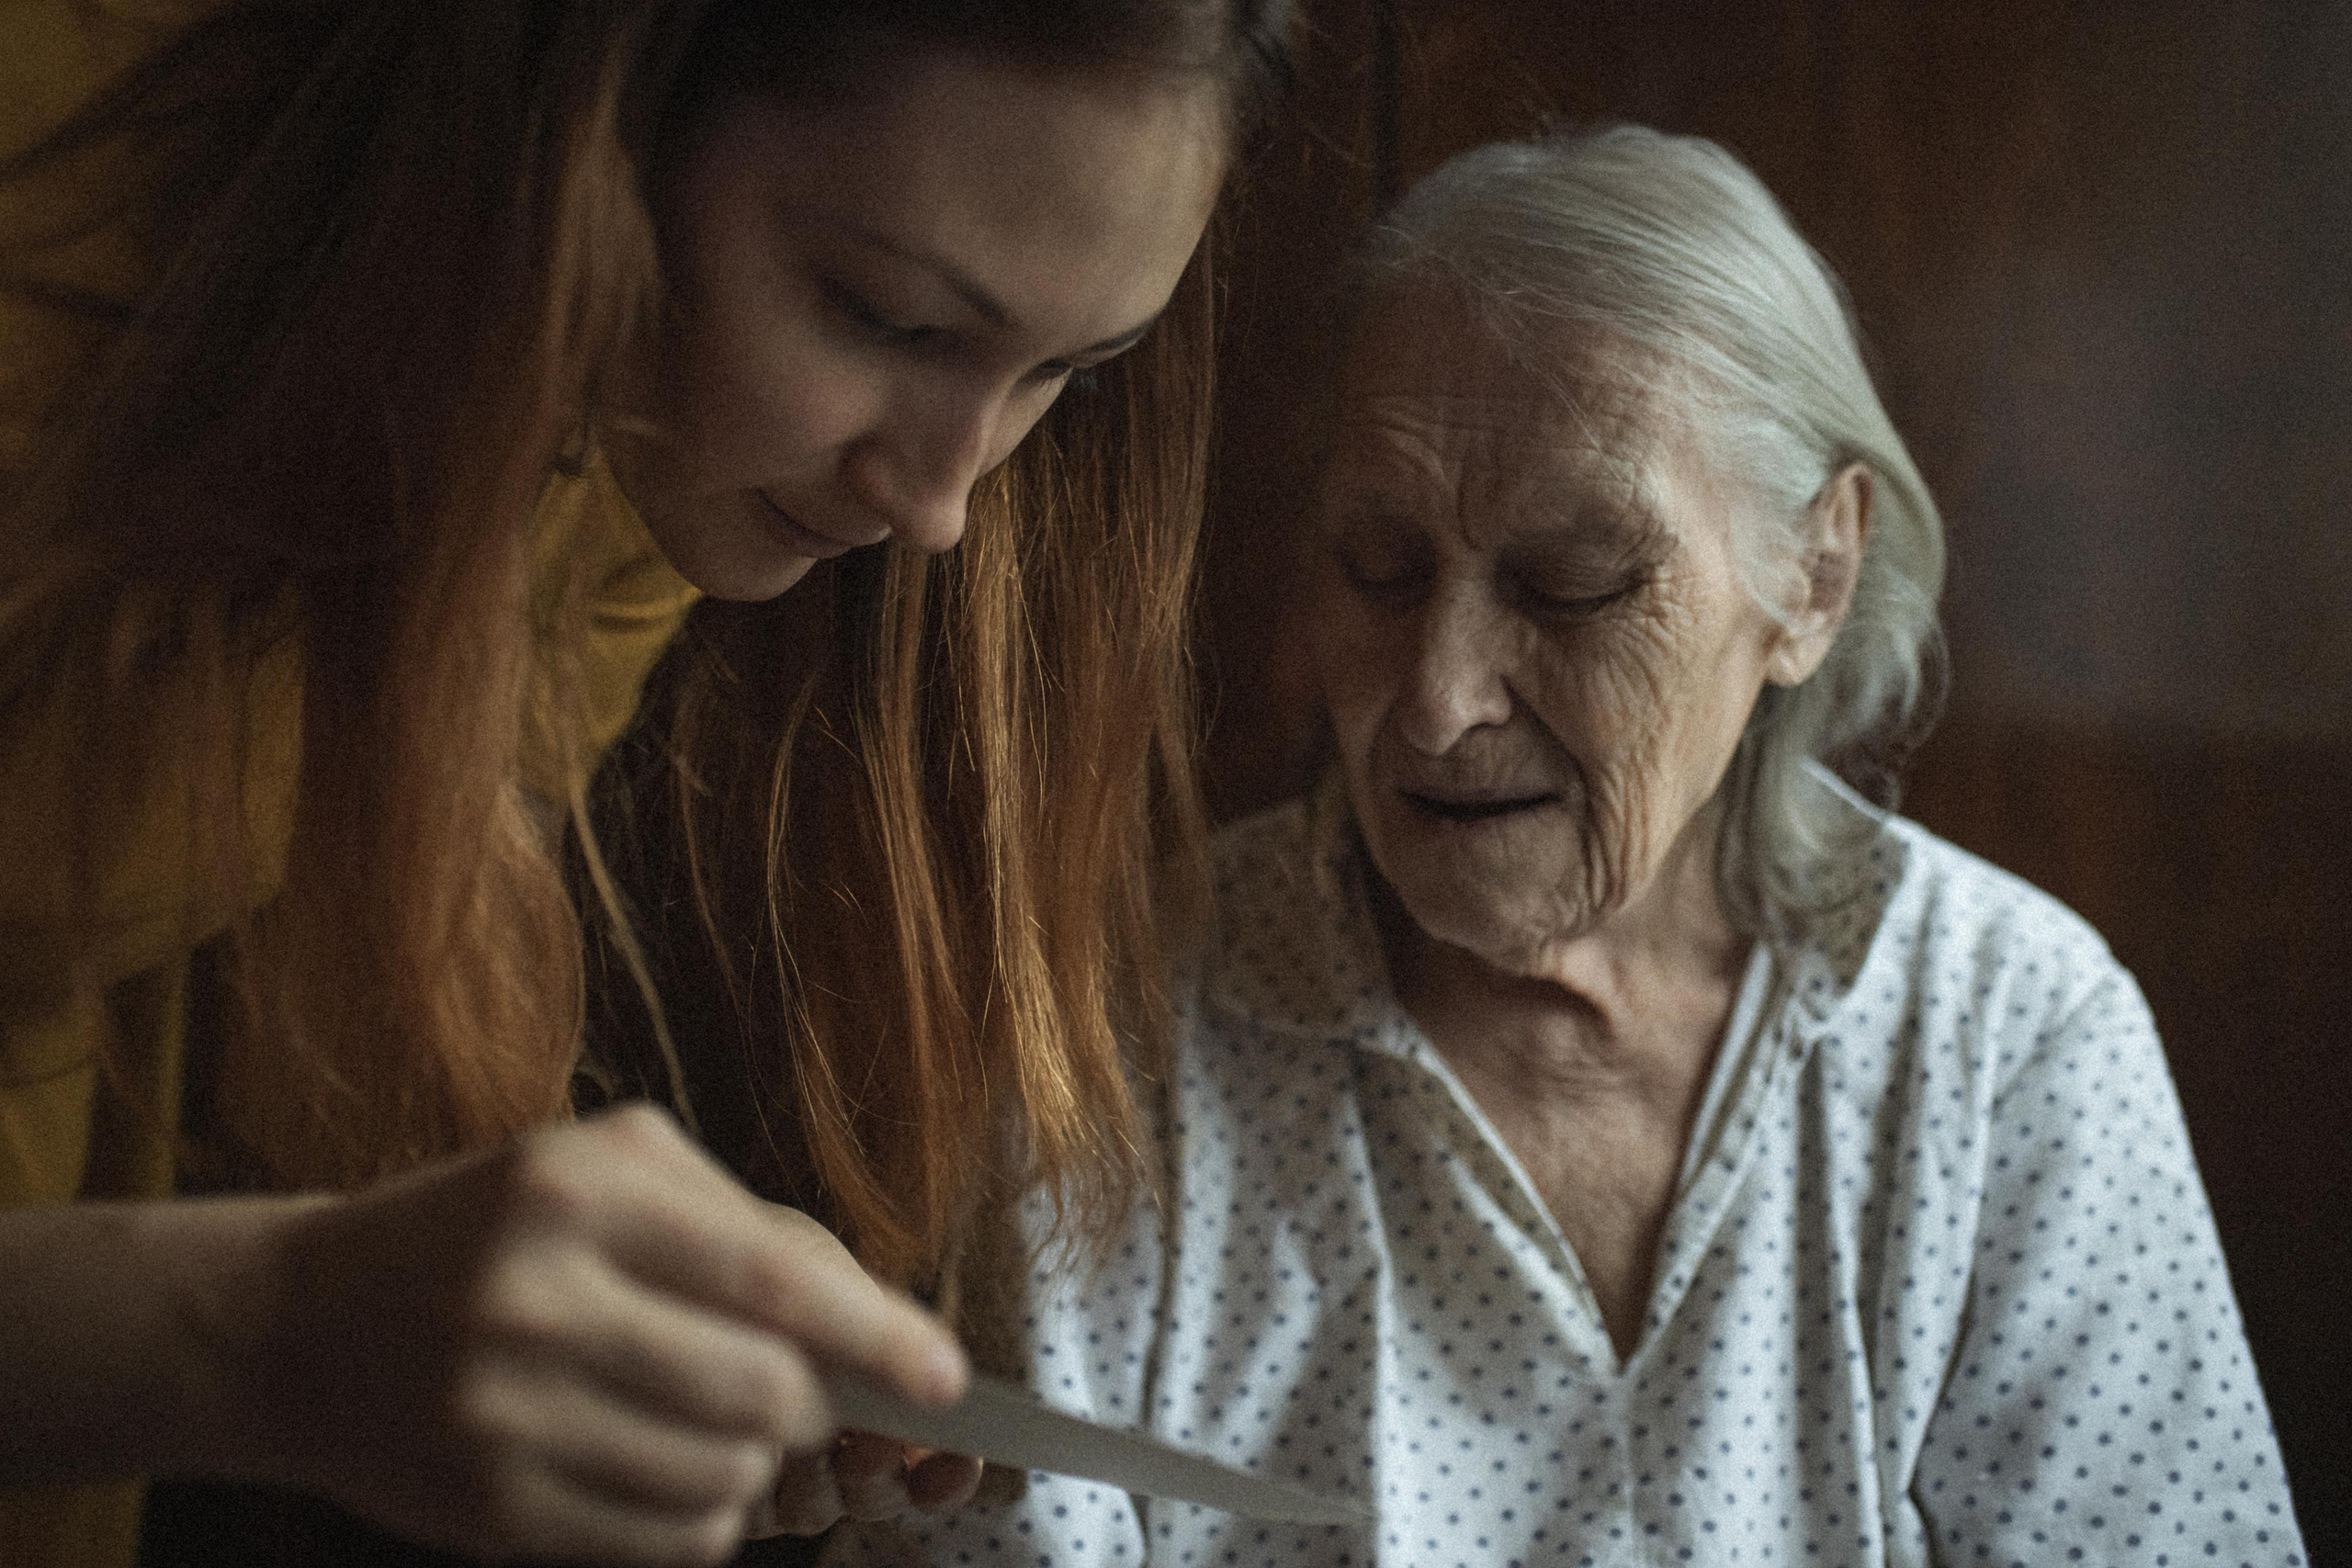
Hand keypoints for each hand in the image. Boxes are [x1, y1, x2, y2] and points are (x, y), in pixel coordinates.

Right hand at [243, 1104, 964, 1565]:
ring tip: (705, 1416)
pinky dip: (699, 1515)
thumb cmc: (490, 1230)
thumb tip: (880, 1321)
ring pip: (724, 1480)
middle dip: (811, 1405)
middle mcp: (538, 1301)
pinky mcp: (490, 1510)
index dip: (878, 1336)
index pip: (773, 1278)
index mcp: (581, 1191)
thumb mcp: (608, 1173)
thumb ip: (748, 1229)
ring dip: (753, 1463)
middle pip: (762, 1397)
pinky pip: (665, 1543)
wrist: (299, 1325)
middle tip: (795, 1389)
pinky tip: (656, 1461)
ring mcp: (505, 1415)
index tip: (943, 1378)